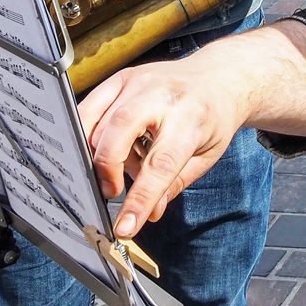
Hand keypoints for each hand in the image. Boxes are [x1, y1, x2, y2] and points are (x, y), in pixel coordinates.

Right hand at [78, 20, 305, 237]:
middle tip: (112, 191)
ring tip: (113, 171)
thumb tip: (148, 214)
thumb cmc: (212, 118)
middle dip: (107, 168)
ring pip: (97, 119)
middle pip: (119, 130)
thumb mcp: (206, 155)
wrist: (219, 77)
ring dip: (96, 154)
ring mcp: (139, 81)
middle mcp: (163, 94)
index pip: (161, 163)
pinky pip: (89, 107)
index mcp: (192, 117)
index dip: (140, 198)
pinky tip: (101, 149)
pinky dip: (86, 133)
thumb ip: (175, 184)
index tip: (124, 228)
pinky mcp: (121, 77)